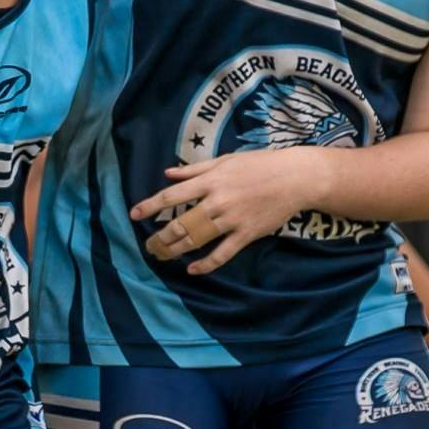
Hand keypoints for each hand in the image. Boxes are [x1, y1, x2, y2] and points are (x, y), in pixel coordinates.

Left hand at [132, 149, 314, 274]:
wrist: (295, 178)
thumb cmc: (258, 164)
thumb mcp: (224, 160)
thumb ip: (194, 169)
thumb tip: (167, 173)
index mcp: (210, 181)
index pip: (172, 196)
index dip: (150, 206)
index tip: (134, 215)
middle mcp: (217, 201)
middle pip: (181, 224)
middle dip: (160, 237)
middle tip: (149, 246)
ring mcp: (232, 220)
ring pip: (197, 240)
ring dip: (175, 250)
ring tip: (161, 256)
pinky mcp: (247, 234)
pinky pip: (222, 253)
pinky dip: (206, 264)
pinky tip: (191, 269)